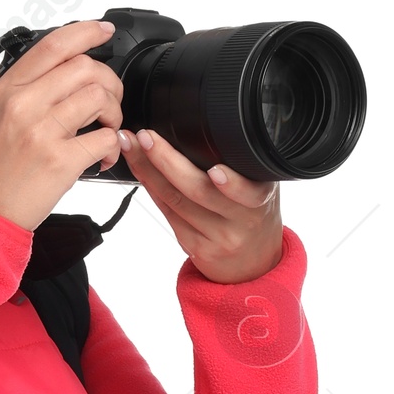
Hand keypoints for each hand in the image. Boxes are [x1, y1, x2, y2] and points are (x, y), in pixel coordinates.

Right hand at [0, 21, 123, 232]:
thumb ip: (7, 86)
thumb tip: (35, 68)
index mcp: (7, 88)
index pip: (54, 45)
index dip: (86, 33)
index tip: (104, 33)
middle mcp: (24, 104)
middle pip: (85, 68)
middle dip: (108, 81)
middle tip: (108, 100)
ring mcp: (43, 132)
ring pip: (99, 98)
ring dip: (113, 112)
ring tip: (106, 127)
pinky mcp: (60, 162)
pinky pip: (104, 139)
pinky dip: (113, 146)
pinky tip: (104, 155)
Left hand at [119, 127, 283, 280]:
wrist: (253, 262)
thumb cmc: (254, 214)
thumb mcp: (262, 188)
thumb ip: (243, 167)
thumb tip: (200, 131)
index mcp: (259, 202)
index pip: (245, 193)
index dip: (231, 184)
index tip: (215, 171)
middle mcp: (238, 223)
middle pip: (198, 192)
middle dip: (167, 162)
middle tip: (146, 138)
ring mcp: (215, 238)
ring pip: (174, 202)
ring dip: (148, 171)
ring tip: (131, 145)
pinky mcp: (195, 248)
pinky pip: (168, 214)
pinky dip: (151, 188)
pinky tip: (139, 169)